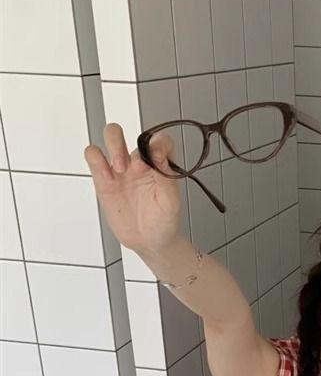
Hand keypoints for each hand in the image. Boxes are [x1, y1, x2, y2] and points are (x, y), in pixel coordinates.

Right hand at [83, 123, 181, 255]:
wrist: (150, 242)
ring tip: (119, 169)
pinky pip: (94, 159)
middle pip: (127, 133)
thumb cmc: (163, 221)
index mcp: (159, 164)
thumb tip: (159, 152)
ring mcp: (120, 170)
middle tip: (133, 165)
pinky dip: (95, 159)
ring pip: (109, 139)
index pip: (157, 139)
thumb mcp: (171, 201)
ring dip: (112, 146)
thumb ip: (166, 175)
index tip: (156, 157)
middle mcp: (138, 162)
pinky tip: (106, 176)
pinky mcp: (105, 181)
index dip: (156, 143)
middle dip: (125, 142)